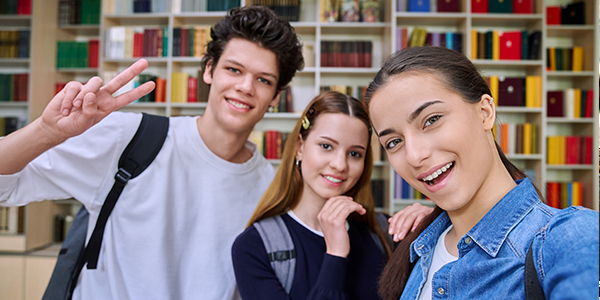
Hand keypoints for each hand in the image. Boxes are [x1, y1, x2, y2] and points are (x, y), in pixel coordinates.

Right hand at [39, 59, 154, 142]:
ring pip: (94, 82)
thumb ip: (90, 110)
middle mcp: (101, 96)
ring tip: (75, 108)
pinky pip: (75, 87)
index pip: (127, 97)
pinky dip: (69, 100)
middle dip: (132, 71)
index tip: (152, 84)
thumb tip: (92, 94)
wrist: (56, 125)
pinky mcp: (74, 86)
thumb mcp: (85, 123)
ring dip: (84, 96)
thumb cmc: (73, 126)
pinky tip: (66, 109)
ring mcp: (88, 90)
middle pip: (119, 81)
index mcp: (108, 106)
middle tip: (145, 62)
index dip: (139, 91)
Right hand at [318, 196, 365, 257]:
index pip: (331, 200)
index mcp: (321, 215)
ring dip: (355, 205)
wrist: (336, 252)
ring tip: (361, 210)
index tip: (350, 201)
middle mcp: (323, 215)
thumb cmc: (336, 240)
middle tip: (358, 206)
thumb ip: (333, 215)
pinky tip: (360, 211)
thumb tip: (344, 204)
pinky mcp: (337, 222)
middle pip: (338, 200)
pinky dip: (356, 208)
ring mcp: (329, 218)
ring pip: (345, 204)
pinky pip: (348, 208)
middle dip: (351, 201)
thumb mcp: (331, 225)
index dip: (342, 198)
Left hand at [388, 203, 433, 241]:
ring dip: (405, 228)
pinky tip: (413, 231)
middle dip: (398, 228)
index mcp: (409, 209)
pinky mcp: (428, 212)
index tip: (391, 233)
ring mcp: (421, 209)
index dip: (393, 224)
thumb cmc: (424, 222)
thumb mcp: (411, 221)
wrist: (439, 218)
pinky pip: (421, 218)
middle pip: (403, 217)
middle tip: (396, 238)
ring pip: (410, 217)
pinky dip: (416, 224)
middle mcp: (414, 207)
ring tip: (401, 237)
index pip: (398, 215)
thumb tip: (389, 220)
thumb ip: (401, 221)